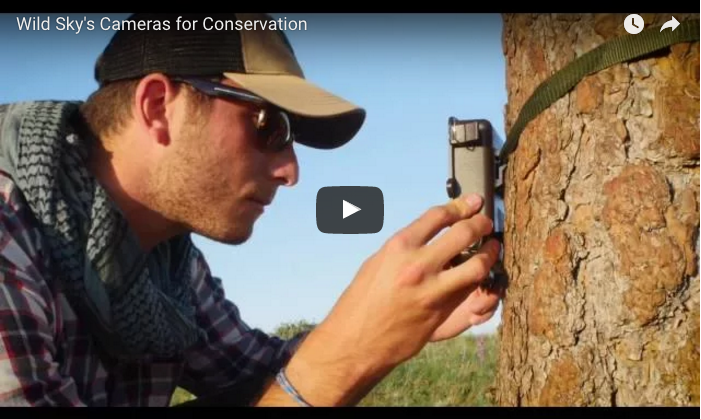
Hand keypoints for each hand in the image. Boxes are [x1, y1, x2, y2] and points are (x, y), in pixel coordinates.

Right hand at [280, 193, 501, 405]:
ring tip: (493, 248)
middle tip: (485, 223)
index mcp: (398, 247)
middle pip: (463, 233)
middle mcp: (417, 265)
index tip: (472, 202)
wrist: (356, 341)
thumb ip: (404, 247)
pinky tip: (481, 274)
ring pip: (477, 265)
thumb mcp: (376, 263)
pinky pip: (469, 290)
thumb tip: (426, 234)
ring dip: (490, 253)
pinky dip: (478, 279)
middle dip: (480, 224)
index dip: (460, 206)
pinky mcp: (442, 312)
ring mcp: (432, 290)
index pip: (438, 216)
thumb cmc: (361, 301)